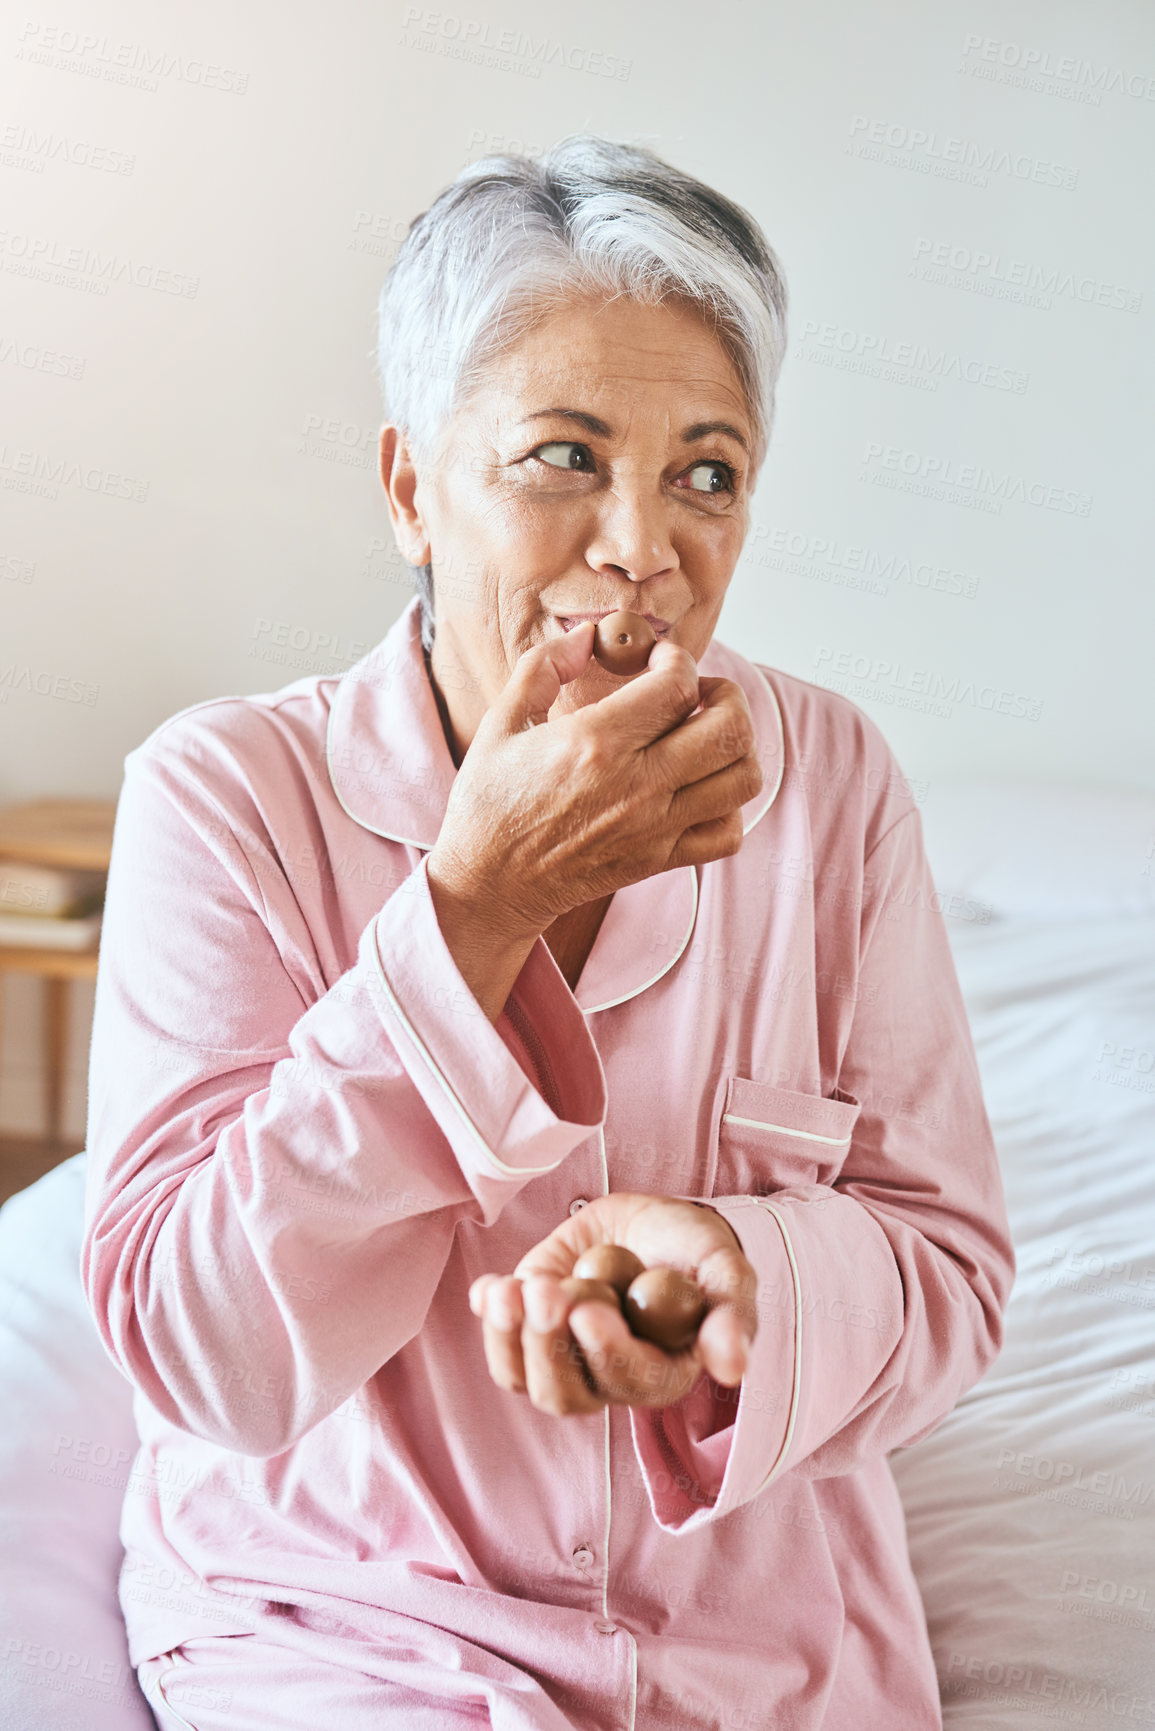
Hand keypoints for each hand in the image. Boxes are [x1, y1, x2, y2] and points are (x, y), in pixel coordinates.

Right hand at [427, 622, 762, 949]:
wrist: (489, 885)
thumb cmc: (490, 804)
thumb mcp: (500, 722)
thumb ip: (544, 667)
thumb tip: (588, 637)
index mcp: (595, 743)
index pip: (679, 685)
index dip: (678, 659)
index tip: (658, 661)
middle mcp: (637, 785)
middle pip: (730, 728)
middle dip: (726, 694)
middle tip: (697, 693)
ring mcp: (655, 827)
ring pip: (742, 778)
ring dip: (735, 747)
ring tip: (704, 737)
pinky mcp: (660, 860)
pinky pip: (728, 833)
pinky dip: (728, 806)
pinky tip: (698, 788)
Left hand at [468, 1193, 758, 1416]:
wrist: (649, 1224)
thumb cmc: (694, 1250)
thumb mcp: (725, 1270)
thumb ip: (732, 1315)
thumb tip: (734, 1369)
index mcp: (661, 1375)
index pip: (630, 1381)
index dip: (606, 1351)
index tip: (588, 1309)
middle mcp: (607, 1379)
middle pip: (566, 1394)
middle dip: (548, 1346)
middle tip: (545, 1292)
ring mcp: (565, 1357)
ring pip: (526, 1377)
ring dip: (511, 1337)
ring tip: (508, 1290)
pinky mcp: (532, 1331)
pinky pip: (502, 1348)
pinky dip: (490, 1321)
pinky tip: (490, 1289)